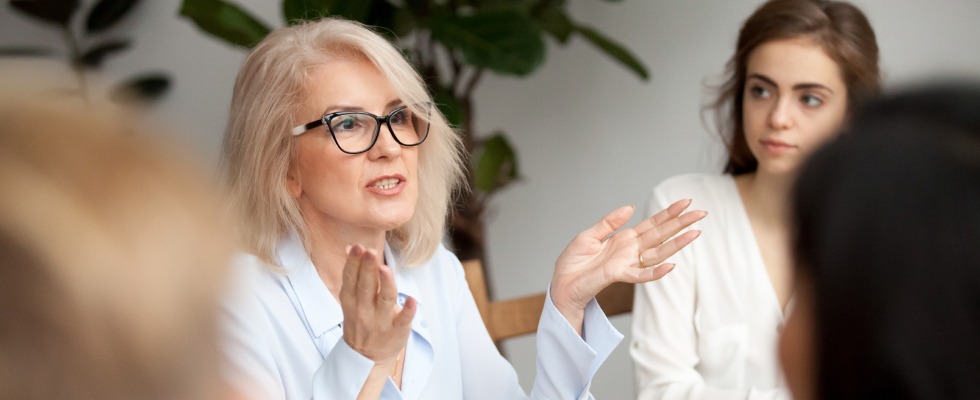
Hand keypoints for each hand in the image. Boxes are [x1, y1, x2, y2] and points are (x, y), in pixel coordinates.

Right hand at [340, 245, 414, 365]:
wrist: (366, 357)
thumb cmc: (361, 320)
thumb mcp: (351, 299)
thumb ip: (353, 274)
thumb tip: (350, 247)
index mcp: (351, 300)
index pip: (351, 278)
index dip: (354, 263)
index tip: (357, 247)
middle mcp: (364, 310)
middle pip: (366, 286)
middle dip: (367, 269)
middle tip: (370, 251)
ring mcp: (380, 321)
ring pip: (384, 300)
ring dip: (385, 284)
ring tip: (385, 269)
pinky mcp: (397, 331)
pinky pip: (402, 320)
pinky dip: (407, 311)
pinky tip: (412, 300)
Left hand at [550, 200, 704, 330]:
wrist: (561, 284)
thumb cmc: (573, 263)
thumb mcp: (589, 236)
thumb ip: (609, 222)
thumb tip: (630, 207)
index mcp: (624, 239)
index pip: (652, 224)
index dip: (669, 213)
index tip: (685, 202)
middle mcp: (630, 251)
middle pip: (661, 235)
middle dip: (681, 224)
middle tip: (701, 213)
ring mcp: (627, 263)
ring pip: (658, 253)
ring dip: (677, 244)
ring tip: (695, 233)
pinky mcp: (618, 275)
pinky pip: (641, 275)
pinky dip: (656, 272)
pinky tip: (671, 266)